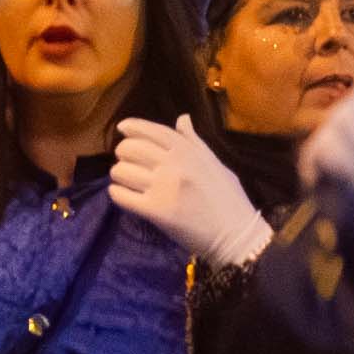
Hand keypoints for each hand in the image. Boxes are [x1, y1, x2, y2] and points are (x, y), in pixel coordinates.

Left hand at [109, 117, 272, 270]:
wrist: (237, 235)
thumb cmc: (228, 199)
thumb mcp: (215, 163)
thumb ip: (194, 141)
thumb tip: (182, 118)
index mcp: (188, 151)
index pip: (152, 130)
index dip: (132, 126)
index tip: (122, 128)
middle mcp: (174, 164)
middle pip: (130, 148)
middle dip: (123, 153)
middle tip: (128, 162)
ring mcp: (163, 187)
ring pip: (121, 171)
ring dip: (119, 175)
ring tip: (126, 180)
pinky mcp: (156, 211)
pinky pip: (122, 196)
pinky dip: (117, 194)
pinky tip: (122, 194)